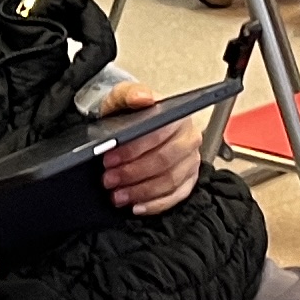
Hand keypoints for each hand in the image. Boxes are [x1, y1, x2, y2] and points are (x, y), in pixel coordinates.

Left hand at [92, 83, 207, 212]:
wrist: (133, 124)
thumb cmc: (131, 113)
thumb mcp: (122, 98)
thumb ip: (130, 93)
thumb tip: (142, 97)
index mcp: (177, 116)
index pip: (157, 135)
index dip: (132, 150)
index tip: (108, 159)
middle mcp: (189, 138)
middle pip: (164, 161)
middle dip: (133, 173)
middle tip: (109, 180)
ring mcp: (191, 161)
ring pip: (170, 181)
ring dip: (141, 192)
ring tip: (118, 195)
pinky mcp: (189, 179)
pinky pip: (176, 197)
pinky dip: (156, 204)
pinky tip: (136, 206)